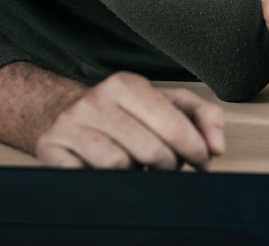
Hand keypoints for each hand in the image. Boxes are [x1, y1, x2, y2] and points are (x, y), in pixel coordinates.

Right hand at [35, 72, 225, 169]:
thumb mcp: (165, 102)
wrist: (61, 112)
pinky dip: (107, 183)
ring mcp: (71, 126)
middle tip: (170, 166)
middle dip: (169, 165)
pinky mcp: (50, 150)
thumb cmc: (123, 112)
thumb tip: (218, 146)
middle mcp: (96, 101)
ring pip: (120, 167)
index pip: (171, 123)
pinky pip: (88, 180)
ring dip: (138, 175)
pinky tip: (112, 174)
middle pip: (149, 150)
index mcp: (127, 84)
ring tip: (140, 167)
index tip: (204, 161)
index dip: (195, 148)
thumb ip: (202, 115)